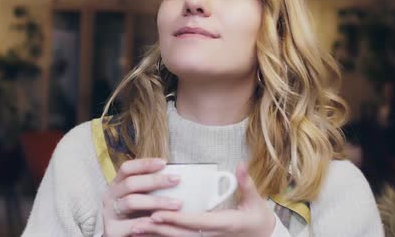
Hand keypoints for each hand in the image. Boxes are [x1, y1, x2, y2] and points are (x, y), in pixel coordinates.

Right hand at [102, 158, 182, 236]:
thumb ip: (148, 189)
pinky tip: (161, 221)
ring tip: (176, 203)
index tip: (164, 162)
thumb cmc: (134, 217)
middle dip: (155, 180)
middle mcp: (110, 197)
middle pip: (130, 183)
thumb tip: (173, 175)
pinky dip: (147, 222)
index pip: (126, 168)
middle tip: (176, 179)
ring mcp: (109, 214)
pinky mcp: (112, 230)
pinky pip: (132, 225)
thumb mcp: (139, 199)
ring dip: (156, 201)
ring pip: (131, 202)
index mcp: (116, 186)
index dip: (144, 164)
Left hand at [132, 163, 275, 236]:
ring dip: (158, 236)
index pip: (196, 222)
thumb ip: (246, 183)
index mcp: (224, 224)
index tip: (157, 214)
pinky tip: (148, 234)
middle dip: (159, 230)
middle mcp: (213, 235)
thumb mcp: (255, 201)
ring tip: (136, 230)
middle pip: (182, 235)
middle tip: (137, 224)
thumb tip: (241, 165)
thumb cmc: (258, 218)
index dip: (175, 220)